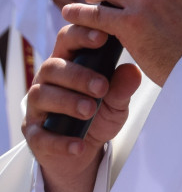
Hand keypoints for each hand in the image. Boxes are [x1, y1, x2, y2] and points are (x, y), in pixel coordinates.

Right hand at [23, 26, 142, 191]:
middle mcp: (49, 84)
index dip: (83, 34)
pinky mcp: (36, 138)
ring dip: (69, 100)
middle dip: (77, 72)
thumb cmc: (100, 116)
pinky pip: (40, 136)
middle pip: (52, 66)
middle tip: (102, 84)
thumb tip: (134, 70)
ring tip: (93, 109)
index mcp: (70, 66)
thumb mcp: (118, 101)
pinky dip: (59, 137)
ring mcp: (38, 111)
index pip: (69, 40)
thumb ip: (123, 86)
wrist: (82, 156)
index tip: (103, 36)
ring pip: (42, 96)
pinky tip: (79, 141)